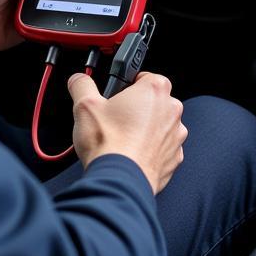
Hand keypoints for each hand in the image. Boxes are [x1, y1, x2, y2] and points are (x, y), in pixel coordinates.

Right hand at [67, 71, 186, 194]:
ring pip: (160, 125)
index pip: (146, 76)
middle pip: (154, 101)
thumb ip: (82, 84)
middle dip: (137, 107)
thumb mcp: (85, 105)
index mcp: (155, 90)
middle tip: (116, 118)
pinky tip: (131, 154)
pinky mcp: (174, 158)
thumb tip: (79, 80)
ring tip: (121, 138)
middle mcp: (171, 110)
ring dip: (145, 129)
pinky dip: (150, 150)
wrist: (120, 180)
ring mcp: (175, 136)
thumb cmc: (109, 144)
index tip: (117, 95)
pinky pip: (162, 148)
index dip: (129, 85)